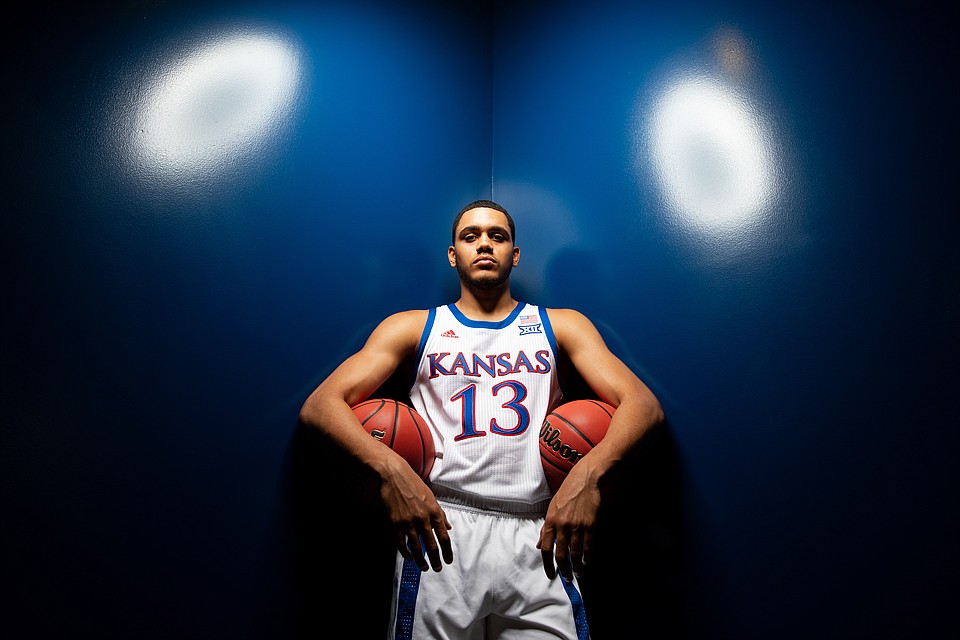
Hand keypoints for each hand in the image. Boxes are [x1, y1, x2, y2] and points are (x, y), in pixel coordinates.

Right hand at [378, 457, 452, 571]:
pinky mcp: (395, 523)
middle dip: (436, 560)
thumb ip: (440, 514)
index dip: (447, 551)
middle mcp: (422, 518)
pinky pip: (401, 543)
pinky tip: (410, 558)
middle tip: (437, 568)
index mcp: (434, 511)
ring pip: (417, 547)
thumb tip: (448, 527)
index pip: (444, 537)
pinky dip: (406, 553)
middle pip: (432, 546)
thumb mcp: (431, 497)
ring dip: (421, 560)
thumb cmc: (414, 485)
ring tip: (424, 567)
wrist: (395, 475)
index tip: (448, 560)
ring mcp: (408, 521)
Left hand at [536, 465, 599, 580]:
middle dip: (564, 570)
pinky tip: (588, 560)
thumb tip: (539, 545)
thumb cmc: (567, 493)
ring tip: (579, 573)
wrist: (584, 479)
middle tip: (567, 578)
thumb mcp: (551, 508)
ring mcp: (577, 525)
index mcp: (550, 521)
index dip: (547, 565)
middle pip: (561, 555)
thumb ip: (546, 528)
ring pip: (576, 553)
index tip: (550, 575)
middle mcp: (562, 525)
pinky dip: (588, 556)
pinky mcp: (590, 524)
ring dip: (578, 566)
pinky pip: (589, 546)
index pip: (546, 549)